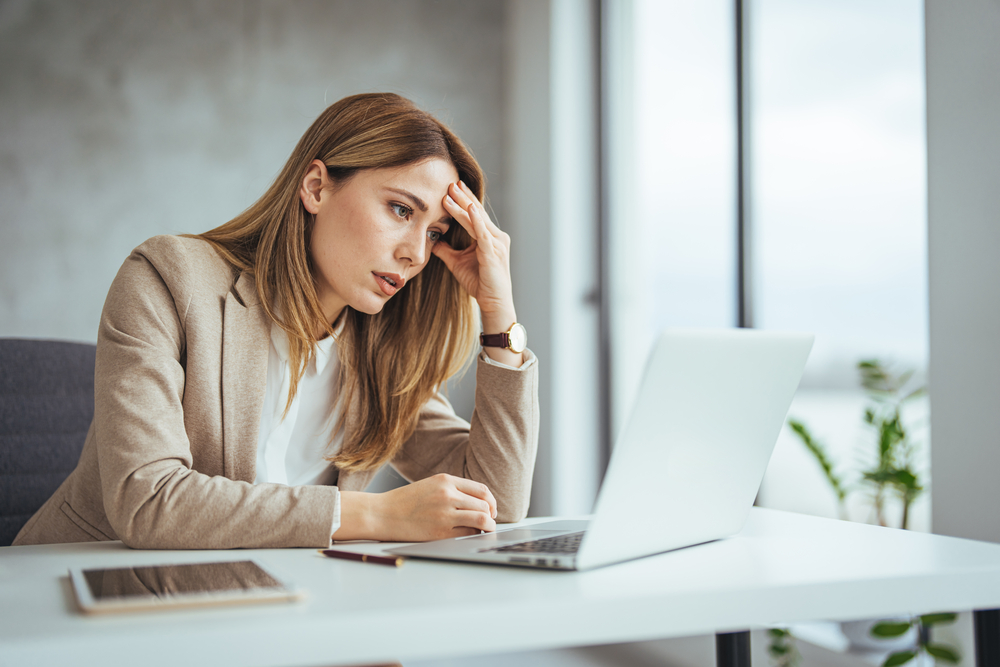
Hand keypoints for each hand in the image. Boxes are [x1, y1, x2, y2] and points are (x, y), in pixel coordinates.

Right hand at [334, 474, 496, 541]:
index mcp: (446, 481)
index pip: (481, 490)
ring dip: (488, 526)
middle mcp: (448, 495)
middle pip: (485, 505)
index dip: (491, 501)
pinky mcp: (440, 532)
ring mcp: (445, 514)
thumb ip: (452, 489)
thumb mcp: (430, 485)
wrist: (382, 513)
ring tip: (485, 530)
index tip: (491, 509)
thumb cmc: (405, 501)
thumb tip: (478, 502)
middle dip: (491, 515)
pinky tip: (469, 536)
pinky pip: (468, 533)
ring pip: (482, 519)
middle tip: (489, 522)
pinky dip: (473, 535)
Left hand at [433, 181, 515, 326]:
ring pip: (477, 220)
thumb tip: (433, 240)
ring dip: (464, 205)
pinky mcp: (493, 253)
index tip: (452, 186)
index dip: (464, 200)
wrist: (493, 302)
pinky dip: (476, 220)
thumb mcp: (457, 263)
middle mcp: (496, 237)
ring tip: (451, 192)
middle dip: (463, 197)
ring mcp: (496, 244)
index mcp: (489, 237)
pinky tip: (470, 208)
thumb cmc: (479, 283)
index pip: (475, 214)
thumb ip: (446, 250)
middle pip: (477, 212)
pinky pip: (483, 233)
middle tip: (450, 182)